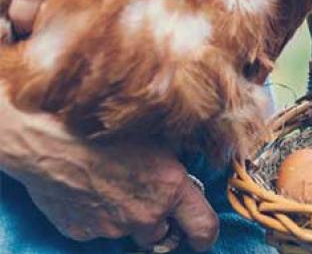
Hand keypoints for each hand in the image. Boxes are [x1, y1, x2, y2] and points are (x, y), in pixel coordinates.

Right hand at [1, 105, 217, 249]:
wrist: (50, 140)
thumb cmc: (106, 128)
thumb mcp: (157, 137)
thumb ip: (177, 162)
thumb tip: (190, 168)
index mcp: (171, 189)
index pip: (203, 228)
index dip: (205, 237)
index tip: (202, 239)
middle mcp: (146, 215)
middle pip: (162, 234)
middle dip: (158, 221)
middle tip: (145, 198)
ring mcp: (113, 227)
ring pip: (128, 232)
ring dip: (127, 219)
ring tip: (111, 187)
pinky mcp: (83, 232)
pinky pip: (98, 230)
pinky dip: (97, 217)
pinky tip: (88, 191)